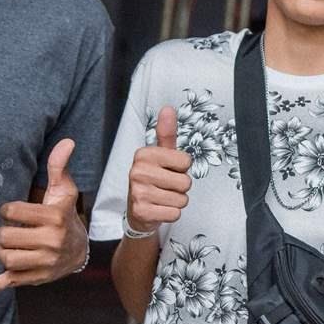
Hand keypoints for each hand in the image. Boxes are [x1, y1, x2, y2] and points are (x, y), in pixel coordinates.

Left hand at [0, 139, 87, 297]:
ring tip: (9, 245)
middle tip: (11, 230)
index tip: (11, 212)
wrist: (80, 250)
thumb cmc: (64, 216)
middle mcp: (51, 242)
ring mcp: (45, 262)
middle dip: (3, 233)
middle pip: (5, 237)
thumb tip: (67, 141)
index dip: (7, 211)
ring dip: (1, 251)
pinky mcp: (38, 278)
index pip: (12, 212)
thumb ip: (59, 167)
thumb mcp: (64, 191)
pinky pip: (12, 282)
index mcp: (54, 217)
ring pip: (5, 257)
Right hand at [125, 104, 192, 235]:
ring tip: (162, 198)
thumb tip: (168, 109)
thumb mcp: (161, 155)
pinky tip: (159, 209)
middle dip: (181, 187)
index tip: (169, 170)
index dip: (182, 168)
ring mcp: (138, 192)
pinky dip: (171, 214)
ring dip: (176, 201)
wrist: (139, 211)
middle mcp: (138, 171)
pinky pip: (175, 213)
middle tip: (166, 187)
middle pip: (186, 182)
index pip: (186, 161)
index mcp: (144, 154)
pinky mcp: (142, 212)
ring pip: (182, 199)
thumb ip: (166, 134)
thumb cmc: (154, 179)